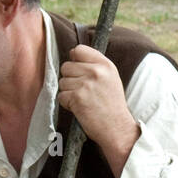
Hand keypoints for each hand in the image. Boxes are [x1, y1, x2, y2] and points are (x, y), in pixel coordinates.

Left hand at [58, 44, 140, 177]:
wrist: (116, 127)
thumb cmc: (111, 104)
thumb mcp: (110, 78)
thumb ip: (94, 66)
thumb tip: (72, 54)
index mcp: (105, 64)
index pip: (79, 50)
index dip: (74, 59)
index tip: (77, 69)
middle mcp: (96, 71)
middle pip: (66, 66)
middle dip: (69, 78)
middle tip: (80, 90)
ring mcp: (86, 84)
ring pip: (62, 82)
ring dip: (68, 92)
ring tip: (82, 100)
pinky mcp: (77, 98)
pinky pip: (61, 96)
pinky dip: (66, 104)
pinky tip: (79, 108)